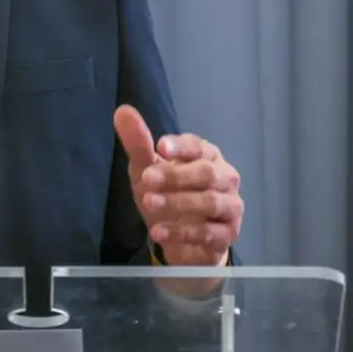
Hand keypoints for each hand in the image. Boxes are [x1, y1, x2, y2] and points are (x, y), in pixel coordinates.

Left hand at [114, 105, 242, 266]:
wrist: (181, 239)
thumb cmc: (166, 194)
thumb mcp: (147, 170)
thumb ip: (138, 143)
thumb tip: (122, 112)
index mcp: (207, 156)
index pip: (198, 146)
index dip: (180, 147)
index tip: (159, 148)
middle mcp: (225, 178)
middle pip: (206, 173)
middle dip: (175, 176)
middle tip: (146, 179)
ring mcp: (229, 207)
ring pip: (210, 202)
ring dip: (178, 203)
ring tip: (148, 205)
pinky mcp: (226, 235)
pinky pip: (209, 233)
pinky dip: (182, 233)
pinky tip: (159, 232)